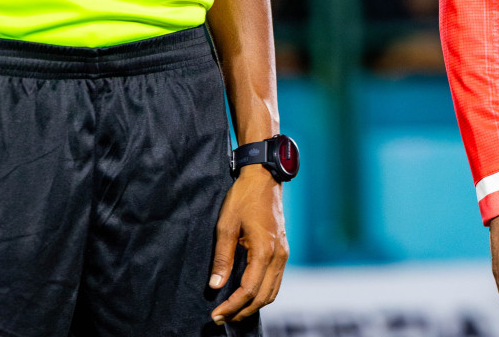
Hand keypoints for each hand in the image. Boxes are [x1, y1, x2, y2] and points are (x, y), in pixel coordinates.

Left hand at [208, 166, 287, 323]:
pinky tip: (248, 296)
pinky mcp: (283, 250)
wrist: (264, 178)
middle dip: (242, 311)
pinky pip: (275, 281)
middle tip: (221, 318)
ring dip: (254, 305)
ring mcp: (283, 253)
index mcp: (264, 251)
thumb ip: (222, 258)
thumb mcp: (226, 226)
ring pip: (272, 291)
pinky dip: (263, 294)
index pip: (249, 290)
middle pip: (263, 296)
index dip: (232, 306)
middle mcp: (278, 256)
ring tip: (233, 312)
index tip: (216, 314)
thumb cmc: (243, 198)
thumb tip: (215, 285)